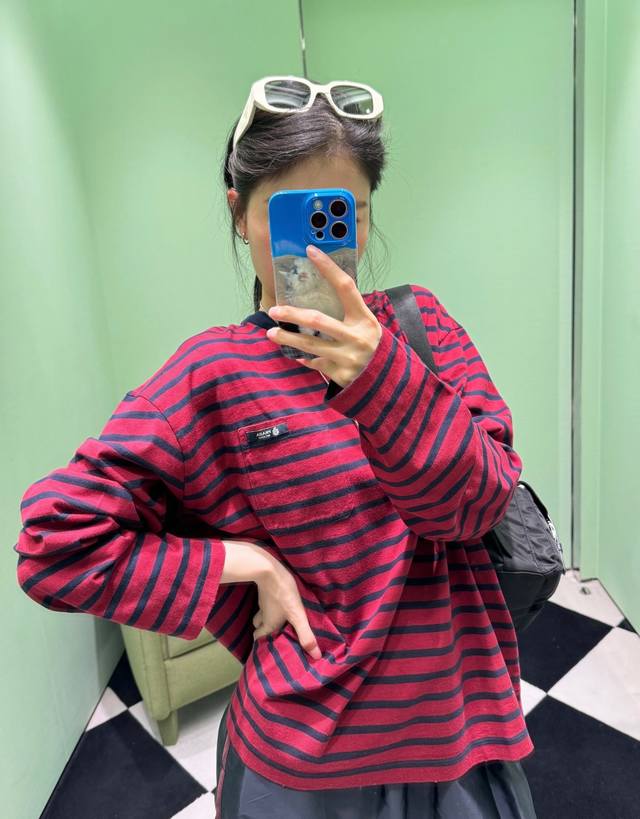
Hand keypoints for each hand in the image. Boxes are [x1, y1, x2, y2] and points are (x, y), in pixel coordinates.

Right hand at [253, 557, 322, 659]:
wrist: (269, 569)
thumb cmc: (284, 594)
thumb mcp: (297, 615)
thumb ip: (305, 635)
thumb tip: (316, 656)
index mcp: (269, 624)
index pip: (258, 638)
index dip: (262, 643)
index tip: (270, 646)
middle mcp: (263, 614)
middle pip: (258, 626)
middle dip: (264, 630)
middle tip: (276, 632)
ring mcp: (263, 601)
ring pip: (261, 613)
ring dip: (267, 616)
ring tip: (278, 617)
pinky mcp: (265, 589)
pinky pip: (265, 601)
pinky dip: (270, 604)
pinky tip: (279, 601)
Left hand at [265, 245, 382, 388]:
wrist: (384, 380)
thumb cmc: (369, 345)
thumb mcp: (365, 325)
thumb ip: (348, 311)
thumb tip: (321, 286)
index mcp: (365, 319)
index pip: (346, 287)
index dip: (328, 268)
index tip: (311, 251)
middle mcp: (357, 337)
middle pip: (318, 320)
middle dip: (292, 314)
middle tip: (274, 309)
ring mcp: (348, 357)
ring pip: (310, 344)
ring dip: (287, 338)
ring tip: (271, 333)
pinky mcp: (340, 375)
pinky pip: (314, 363)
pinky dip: (304, 358)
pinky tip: (295, 355)